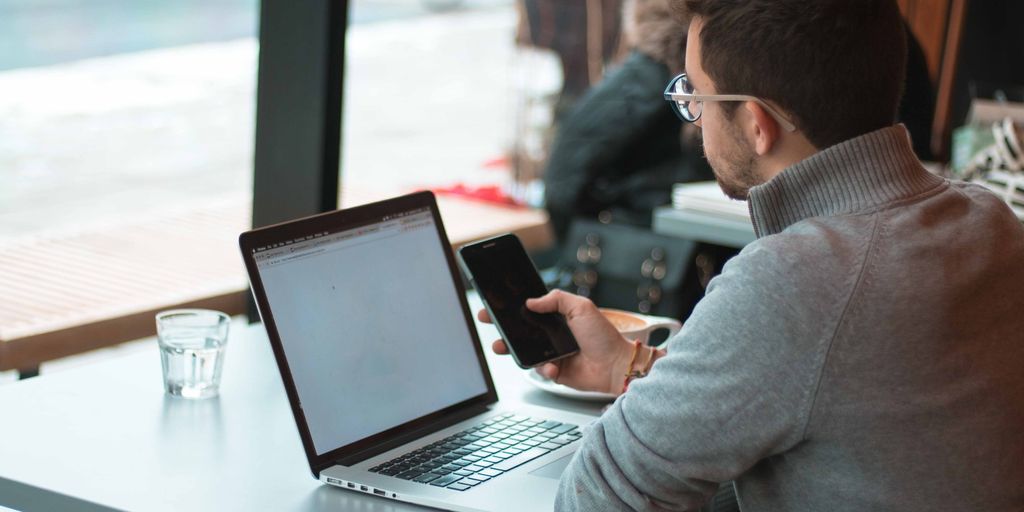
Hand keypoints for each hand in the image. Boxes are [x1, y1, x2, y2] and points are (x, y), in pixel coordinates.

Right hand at [477, 290, 633, 394]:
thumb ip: (556, 299)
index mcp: (558, 317)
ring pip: (525, 351)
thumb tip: (531, 301)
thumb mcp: (582, 307)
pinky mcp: (555, 371)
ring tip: (500, 346)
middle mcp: (553, 335)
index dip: (512, 307)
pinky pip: (540, 369)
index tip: (495, 304)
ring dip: (511, 349)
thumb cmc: (603, 336)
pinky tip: (554, 366)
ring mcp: (553, 353)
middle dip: (503, 327)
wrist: (616, 365)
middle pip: (522, 330)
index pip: (530, 310)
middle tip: (488, 321)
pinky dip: (544, 368)